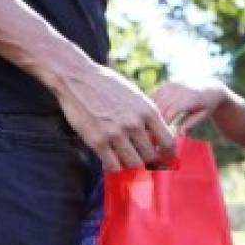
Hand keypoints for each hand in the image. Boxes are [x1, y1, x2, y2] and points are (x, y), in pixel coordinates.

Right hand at [51, 61, 173, 171]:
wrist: (76, 77)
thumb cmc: (106, 85)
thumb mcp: (135, 96)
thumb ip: (147, 116)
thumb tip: (157, 139)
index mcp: (147, 111)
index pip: (168, 142)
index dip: (167, 155)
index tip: (164, 159)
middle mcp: (134, 123)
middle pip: (151, 156)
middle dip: (147, 161)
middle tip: (141, 160)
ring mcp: (116, 133)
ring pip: (134, 164)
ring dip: (131, 165)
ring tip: (126, 160)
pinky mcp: (97, 141)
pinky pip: (113, 166)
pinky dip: (114, 167)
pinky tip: (111, 161)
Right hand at [153, 81, 229, 132]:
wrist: (209, 85)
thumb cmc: (207, 104)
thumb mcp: (202, 115)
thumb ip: (191, 124)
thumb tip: (179, 135)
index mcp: (190, 97)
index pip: (172, 112)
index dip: (164, 125)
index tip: (160, 137)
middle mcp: (179, 88)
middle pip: (161, 106)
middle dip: (155, 121)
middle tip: (149, 136)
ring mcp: (171, 85)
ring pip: (155, 100)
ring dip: (149, 114)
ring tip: (147, 128)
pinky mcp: (166, 84)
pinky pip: (154, 95)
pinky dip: (149, 106)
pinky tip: (146, 117)